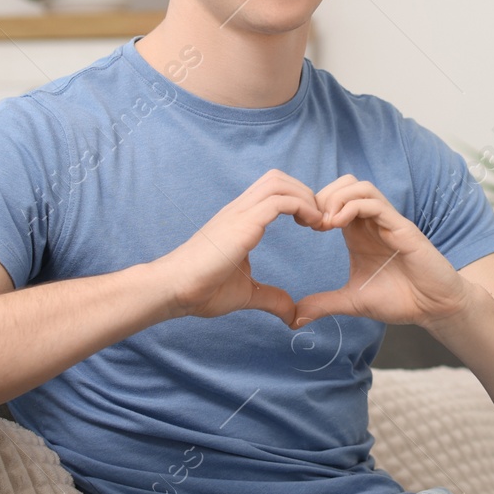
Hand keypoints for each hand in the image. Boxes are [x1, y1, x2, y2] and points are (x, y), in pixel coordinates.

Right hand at [153, 169, 323, 322]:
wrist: (173, 289)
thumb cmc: (201, 290)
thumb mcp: (246, 293)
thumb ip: (271, 298)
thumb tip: (292, 315)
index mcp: (239, 220)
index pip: (272, 191)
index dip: (298, 200)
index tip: (313, 225)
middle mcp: (239, 210)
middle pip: (278, 178)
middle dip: (305, 193)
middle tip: (319, 221)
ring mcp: (239, 214)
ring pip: (279, 183)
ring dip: (306, 197)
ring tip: (318, 222)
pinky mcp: (242, 224)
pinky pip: (280, 201)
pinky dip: (303, 207)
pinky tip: (312, 225)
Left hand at [290, 174, 476, 330]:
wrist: (433, 308)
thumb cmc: (400, 300)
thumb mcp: (352, 301)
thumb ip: (324, 304)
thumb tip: (294, 318)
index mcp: (359, 233)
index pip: (335, 199)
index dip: (314, 205)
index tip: (302, 225)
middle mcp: (372, 222)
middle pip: (345, 183)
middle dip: (322, 196)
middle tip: (311, 221)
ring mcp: (388, 222)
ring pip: (359, 186)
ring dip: (336, 198)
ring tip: (324, 223)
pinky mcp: (402, 228)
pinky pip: (375, 203)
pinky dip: (352, 206)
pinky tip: (338, 225)